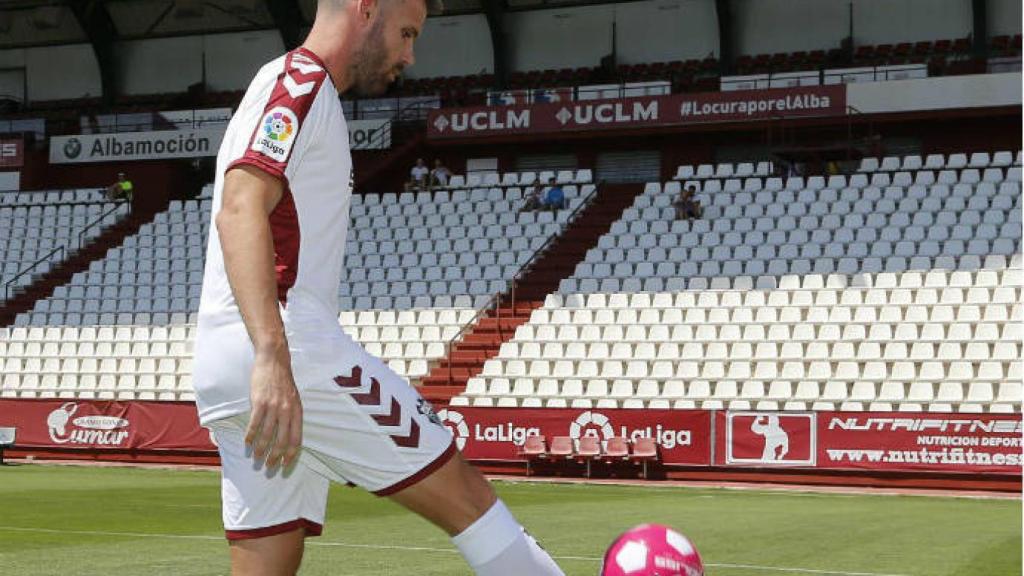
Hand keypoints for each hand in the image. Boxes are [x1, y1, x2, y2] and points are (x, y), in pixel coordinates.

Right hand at [245, 344, 302, 469]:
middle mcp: (287, 411)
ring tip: (256, 457)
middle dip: (275, 457)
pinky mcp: (260, 402)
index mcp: (298, 411)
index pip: (296, 439)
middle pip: (281, 441)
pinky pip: (254, 424)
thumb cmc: (283, 381)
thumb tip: (289, 435)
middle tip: (269, 466)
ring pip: (267, 435)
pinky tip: (246, 443)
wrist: (274, 361)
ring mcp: (273, 407)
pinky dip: (250, 436)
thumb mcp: (294, 398)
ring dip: (260, 449)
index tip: (285, 465)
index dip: (290, 455)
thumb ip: (292, 415)